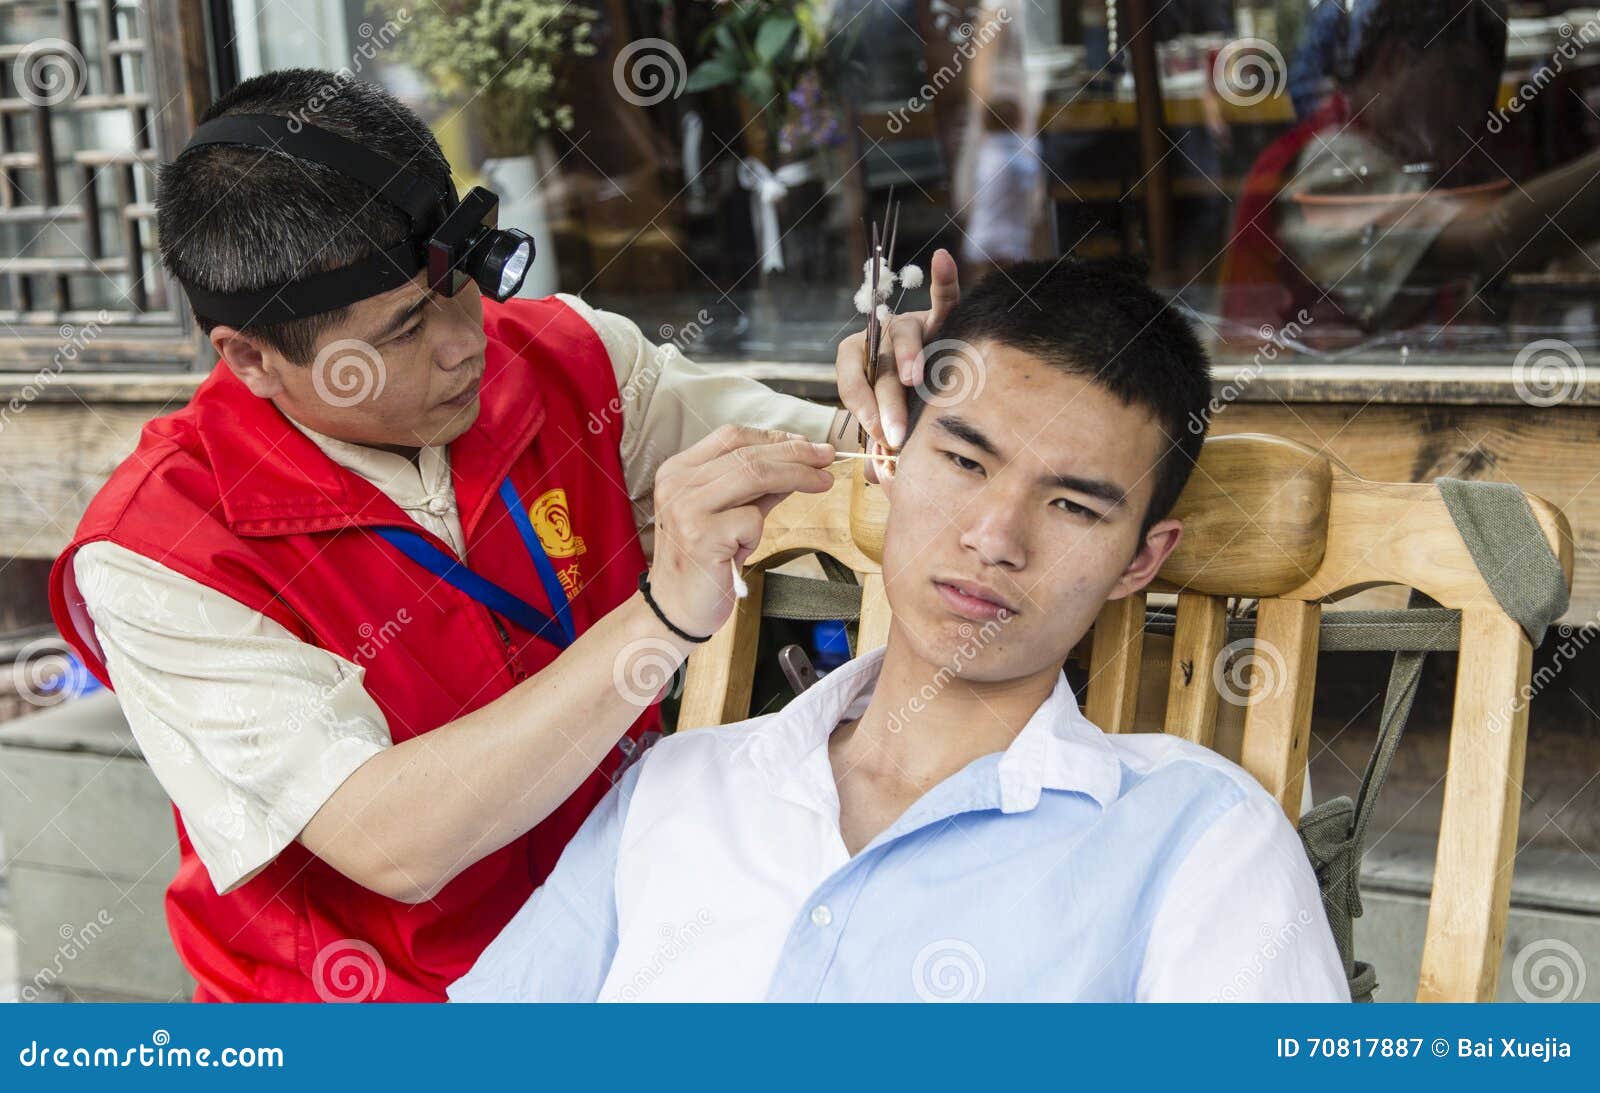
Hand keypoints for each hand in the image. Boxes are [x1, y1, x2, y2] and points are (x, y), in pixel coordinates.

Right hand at [647, 425, 835, 637]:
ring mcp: (686, 507)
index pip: (732, 437)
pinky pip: (751, 519)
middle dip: (796, 454)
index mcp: (678, 471)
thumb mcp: (727, 516)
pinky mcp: (701, 535)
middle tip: (826, 458)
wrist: (673, 611)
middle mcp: (677, 483)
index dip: (774, 438)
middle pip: (748, 454)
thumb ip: (756, 489)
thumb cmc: (702, 564)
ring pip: (755, 475)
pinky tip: (741, 550)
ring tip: (822, 482)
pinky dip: (758, 532)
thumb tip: (798, 463)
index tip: (806, 446)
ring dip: (796, 476)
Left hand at [834, 247, 958, 481]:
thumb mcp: (889, 428)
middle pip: (879, 365)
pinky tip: (941, 258)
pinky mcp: (941, 320)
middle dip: (886, 401)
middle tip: (894, 432)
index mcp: (859, 362)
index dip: (860, 404)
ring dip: (908, 355)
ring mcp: (910, 326)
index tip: (875, 432)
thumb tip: (873, 475)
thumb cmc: (906, 411)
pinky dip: (944, 279)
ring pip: (905, 333)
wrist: (931, 388)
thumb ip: (881, 446)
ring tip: (914, 379)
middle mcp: (881, 340)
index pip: (850, 376)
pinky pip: (944, 298)